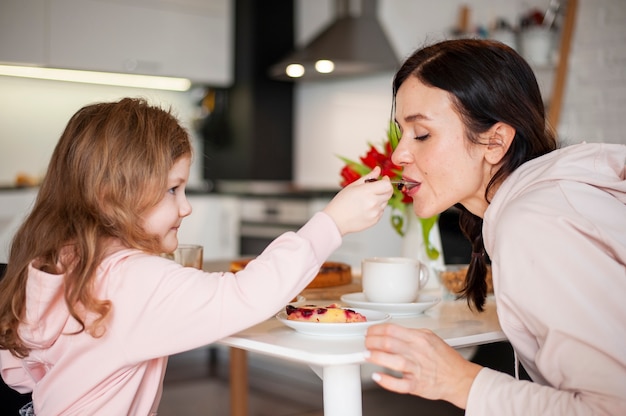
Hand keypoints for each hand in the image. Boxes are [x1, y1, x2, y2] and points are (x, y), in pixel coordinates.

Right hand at [323, 166, 392, 234]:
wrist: (336, 220)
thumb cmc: (341, 202)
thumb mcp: (353, 186)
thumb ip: (368, 177)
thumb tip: (377, 170)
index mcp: (367, 191)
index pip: (387, 185)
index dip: (387, 181)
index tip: (384, 179)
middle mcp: (373, 202)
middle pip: (389, 193)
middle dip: (384, 189)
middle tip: (375, 189)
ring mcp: (375, 212)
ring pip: (385, 202)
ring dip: (380, 199)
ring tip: (366, 201)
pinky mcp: (375, 220)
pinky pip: (381, 211)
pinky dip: (376, 208)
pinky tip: (365, 208)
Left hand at [364, 323, 481, 408]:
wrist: (460, 379)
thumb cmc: (446, 360)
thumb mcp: (431, 338)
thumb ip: (412, 334)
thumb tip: (393, 332)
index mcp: (420, 338)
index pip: (392, 329)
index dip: (376, 330)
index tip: (369, 332)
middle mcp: (417, 352)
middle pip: (389, 342)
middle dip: (372, 341)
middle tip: (366, 343)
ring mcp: (417, 369)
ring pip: (393, 361)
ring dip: (375, 357)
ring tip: (366, 355)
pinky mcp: (417, 385)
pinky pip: (399, 384)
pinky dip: (386, 380)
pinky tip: (377, 376)